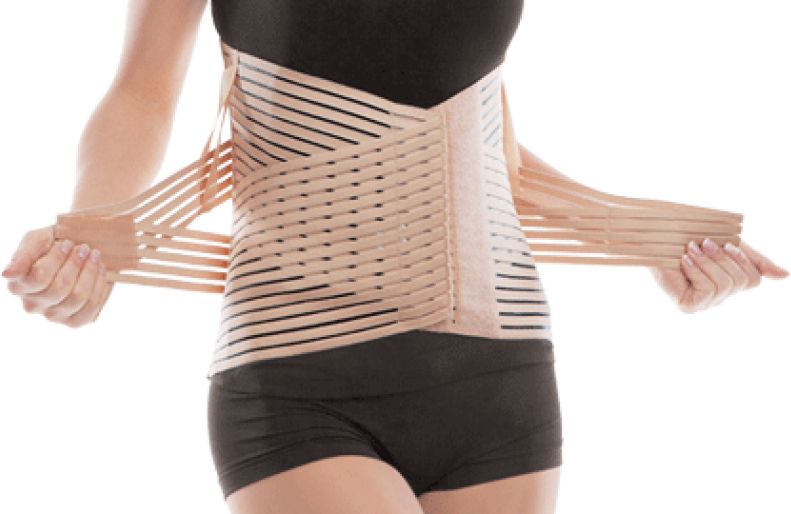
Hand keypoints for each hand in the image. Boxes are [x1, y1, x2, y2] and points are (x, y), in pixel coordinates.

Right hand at [2, 225, 113, 326]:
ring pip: (77, 298)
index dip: (57, 259)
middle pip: (60, 288)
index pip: (39, 276)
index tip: (67, 243)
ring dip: (90, 274)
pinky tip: (101, 272)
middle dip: (77, 264)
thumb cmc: (52, 245)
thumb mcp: (35, 241)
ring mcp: (52, 316)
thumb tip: (7, 274)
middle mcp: (32, 305)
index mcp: (18, 286)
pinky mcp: (73, 322)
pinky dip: (99, 288)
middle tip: (85, 249)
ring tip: (95, 258)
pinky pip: (90, 309)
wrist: (76, 252)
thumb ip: (22, 256)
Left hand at [650, 238, 787, 313]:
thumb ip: (756, 261)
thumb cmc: (691, 239)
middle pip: (739, 282)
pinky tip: (684, 262)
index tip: (727, 244)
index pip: (753, 280)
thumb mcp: (730, 246)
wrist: (659, 237)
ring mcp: (704, 304)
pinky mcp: (688, 306)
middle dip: (721, 259)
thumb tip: (786, 275)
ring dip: (707, 262)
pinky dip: (696, 271)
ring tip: (690, 250)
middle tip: (703, 243)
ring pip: (723, 285)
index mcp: (731, 283)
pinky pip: (707, 290)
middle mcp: (720, 296)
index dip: (742, 261)